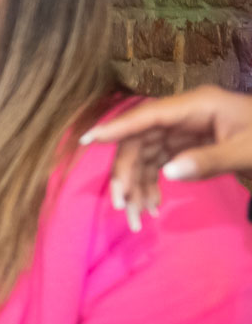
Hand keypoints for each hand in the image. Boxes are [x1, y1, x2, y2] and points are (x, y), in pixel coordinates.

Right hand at [80, 87, 251, 230]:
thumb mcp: (248, 151)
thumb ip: (209, 161)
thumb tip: (168, 173)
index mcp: (197, 105)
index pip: (148, 116)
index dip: (116, 127)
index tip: (88, 140)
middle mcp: (185, 114)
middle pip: (142, 140)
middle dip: (128, 173)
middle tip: (122, 205)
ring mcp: (187, 130)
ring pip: (148, 155)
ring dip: (138, 185)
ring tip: (137, 217)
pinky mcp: (191, 145)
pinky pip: (162, 164)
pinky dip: (154, 185)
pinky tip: (153, 207)